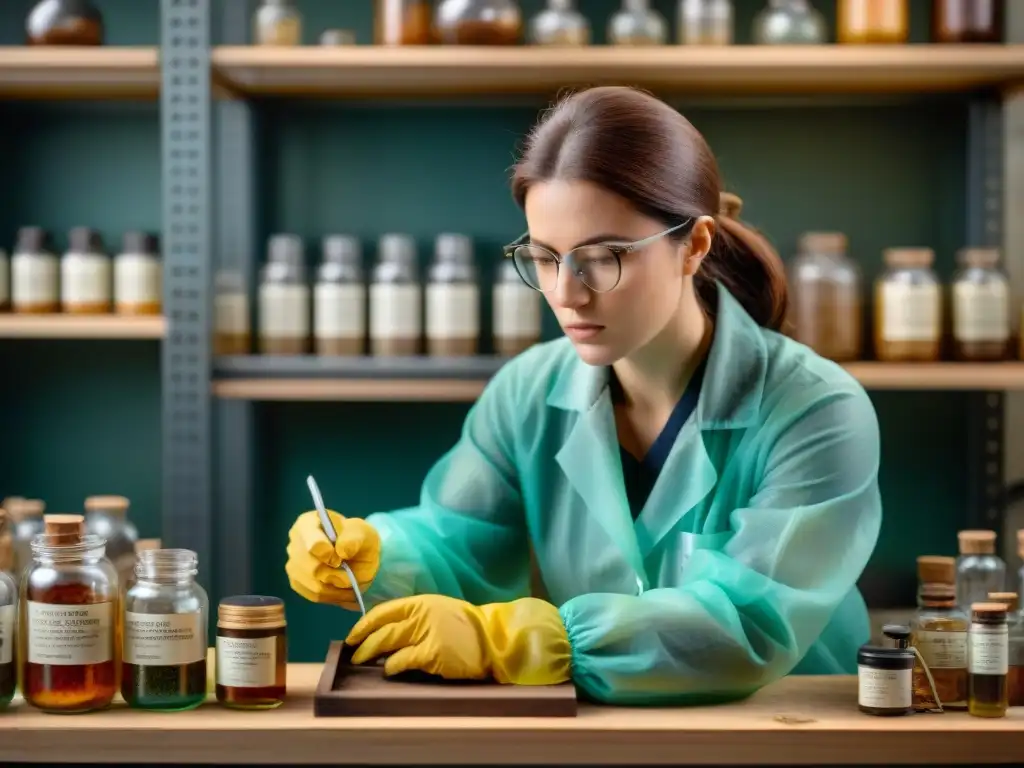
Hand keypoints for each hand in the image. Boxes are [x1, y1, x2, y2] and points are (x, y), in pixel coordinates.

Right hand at [285, 509, 379, 609]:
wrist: (357, 556)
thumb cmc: (357, 539)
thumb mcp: (362, 533)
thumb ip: (353, 539)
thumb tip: (342, 551)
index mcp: (308, 523)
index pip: (313, 544)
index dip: (328, 555)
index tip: (341, 558)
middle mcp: (295, 543)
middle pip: (312, 568)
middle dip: (336, 574)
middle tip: (349, 573)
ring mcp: (294, 564)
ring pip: (314, 585)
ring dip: (338, 586)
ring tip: (349, 579)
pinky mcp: (297, 582)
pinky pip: (315, 595)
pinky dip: (333, 594)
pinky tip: (341, 587)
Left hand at [345, 594, 571, 684]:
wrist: (494, 638)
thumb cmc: (467, 628)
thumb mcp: (439, 613)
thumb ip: (416, 620)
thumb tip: (387, 635)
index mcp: (422, 603)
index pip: (384, 611)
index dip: (364, 624)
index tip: (352, 636)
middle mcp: (421, 614)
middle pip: (383, 628)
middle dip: (363, 643)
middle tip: (354, 655)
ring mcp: (426, 633)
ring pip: (388, 643)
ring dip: (372, 654)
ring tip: (364, 662)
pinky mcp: (432, 653)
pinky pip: (403, 660)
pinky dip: (392, 666)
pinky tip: (388, 671)